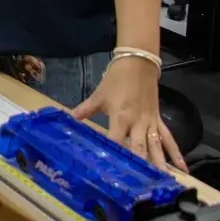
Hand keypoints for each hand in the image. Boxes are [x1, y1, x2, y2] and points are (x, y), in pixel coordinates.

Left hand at [72, 56, 186, 171]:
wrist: (137, 65)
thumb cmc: (115, 81)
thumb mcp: (97, 96)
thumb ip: (83, 110)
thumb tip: (67, 119)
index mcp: (120, 117)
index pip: (116, 139)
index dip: (114, 154)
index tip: (111, 169)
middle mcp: (137, 123)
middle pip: (138, 147)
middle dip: (139, 164)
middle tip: (138, 183)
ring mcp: (150, 123)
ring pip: (156, 146)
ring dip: (159, 163)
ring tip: (161, 180)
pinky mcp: (158, 121)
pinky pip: (168, 139)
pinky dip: (176, 153)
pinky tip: (182, 168)